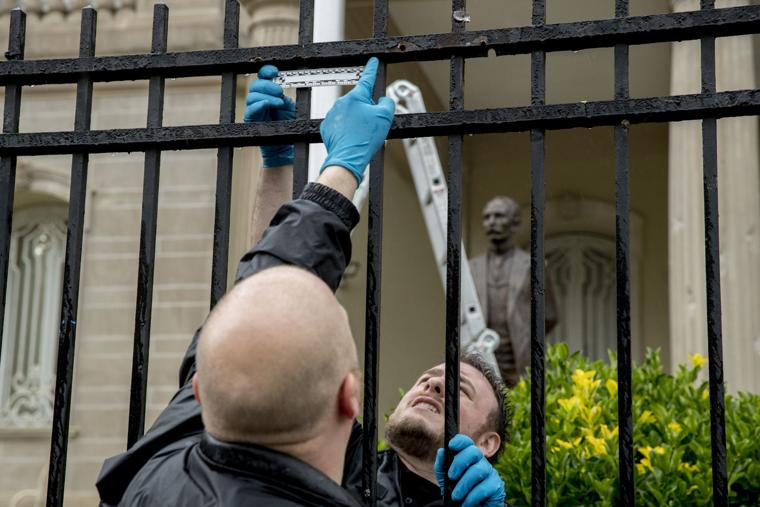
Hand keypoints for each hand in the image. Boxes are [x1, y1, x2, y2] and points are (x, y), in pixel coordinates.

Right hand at [244, 65, 295, 167]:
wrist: (285, 144)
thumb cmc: (288, 125)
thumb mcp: (290, 106)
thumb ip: (284, 95)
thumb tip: (282, 83)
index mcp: (267, 93)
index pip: (262, 77)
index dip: (266, 71)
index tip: (276, 71)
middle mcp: (258, 99)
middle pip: (255, 85)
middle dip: (268, 85)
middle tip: (280, 91)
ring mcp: (253, 110)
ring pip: (252, 96)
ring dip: (267, 96)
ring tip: (279, 102)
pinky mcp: (250, 121)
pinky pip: (250, 110)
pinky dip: (258, 105)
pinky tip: (266, 104)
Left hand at [319, 57, 394, 185]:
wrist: (347, 158)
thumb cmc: (364, 138)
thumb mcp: (385, 118)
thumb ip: (387, 103)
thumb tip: (382, 100)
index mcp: (356, 97)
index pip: (367, 79)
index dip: (372, 69)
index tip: (372, 61)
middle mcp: (342, 103)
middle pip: (360, 102)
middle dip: (367, 110)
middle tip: (371, 126)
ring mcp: (332, 115)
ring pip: (350, 114)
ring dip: (356, 122)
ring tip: (361, 136)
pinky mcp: (327, 127)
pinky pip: (340, 125)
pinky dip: (346, 130)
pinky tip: (351, 139)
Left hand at [434, 435, 505, 506]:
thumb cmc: (459, 492)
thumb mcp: (446, 480)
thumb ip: (442, 466)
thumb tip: (442, 451)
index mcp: (468, 457)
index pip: (466, 442)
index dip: (460, 441)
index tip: (451, 446)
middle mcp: (480, 461)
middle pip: (474, 452)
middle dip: (460, 463)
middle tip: (451, 477)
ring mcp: (490, 472)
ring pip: (479, 470)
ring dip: (464, 484)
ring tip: (455, 497)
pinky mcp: (496, 486)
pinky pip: (484, 488)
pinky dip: (471, 497)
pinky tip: (465, 503)